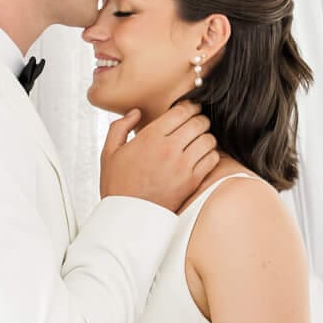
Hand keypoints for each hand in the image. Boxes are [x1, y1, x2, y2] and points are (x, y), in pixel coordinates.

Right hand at [100, 100, 218, 212]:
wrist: (127, 217)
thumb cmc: (118, 186)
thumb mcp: (109, 153)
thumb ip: (120, 127)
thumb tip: (135, 113)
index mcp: (150, 137)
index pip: (182, 111)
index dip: (189, 106)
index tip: (190, 108)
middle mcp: (169, 149)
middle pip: (199, 122)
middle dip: (199, 120)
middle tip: (196, 124)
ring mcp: (183, 166)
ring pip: (209, 140)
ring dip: (206, 137)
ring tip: (199, 141)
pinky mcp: (192, 182)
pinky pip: (212, 159)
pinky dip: (210, 155)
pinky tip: (201, 157)